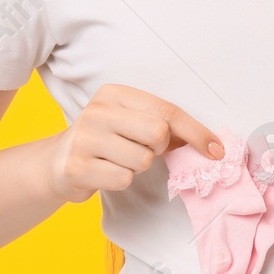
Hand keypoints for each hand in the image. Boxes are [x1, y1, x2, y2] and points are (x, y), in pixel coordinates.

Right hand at [47, 83, 222, 202]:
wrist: (57, 163)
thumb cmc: (106, 141)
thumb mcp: (131, 123)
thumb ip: (165, 127)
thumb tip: (210, 144)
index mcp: (115, 93)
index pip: (167, 111)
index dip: (196, 132)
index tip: (217, 150)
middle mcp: (98, 111)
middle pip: (158, 133)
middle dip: (159, 148)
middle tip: (143, 149)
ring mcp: (85, 138)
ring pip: (142, 159)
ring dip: (138, 166)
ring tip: (119, 160)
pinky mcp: (77, 166)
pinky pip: (123, 179)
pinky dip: (121, 180)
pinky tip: (105, 172)